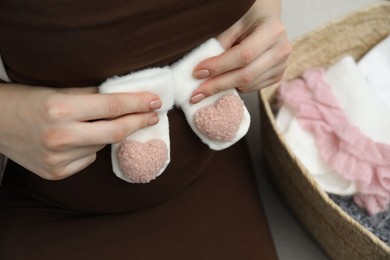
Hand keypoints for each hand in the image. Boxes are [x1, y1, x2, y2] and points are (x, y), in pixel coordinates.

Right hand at [0, 83, 160, 179]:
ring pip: (101, 146)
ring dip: (105, 134)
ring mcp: (58, 159)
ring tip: (88, 124)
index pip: (112, 107)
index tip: (155, 101)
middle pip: (115, 132)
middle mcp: (60, 137)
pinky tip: (74, 140)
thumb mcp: (58, 91)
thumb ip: (92, 95)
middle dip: (139, 122)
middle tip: (153, 116)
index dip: (138, 103)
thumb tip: (125, 98)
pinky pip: (88, 159)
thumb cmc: (27, 101)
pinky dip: (89, 148)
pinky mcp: (56, 173)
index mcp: (60, 110)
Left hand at [191, 0, 291, 102]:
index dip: (219, 66)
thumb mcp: (233, 21)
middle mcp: (281, 50)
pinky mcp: (277, 76)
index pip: (244, 55)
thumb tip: (203, 69)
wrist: (266, 18)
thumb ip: (221, 42)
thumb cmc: (247, 16)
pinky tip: (222, 83)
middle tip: (196, 93)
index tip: (198, 72)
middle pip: (246, 75)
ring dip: (223, 89)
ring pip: (248, 85)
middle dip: (218, 85)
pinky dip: (234, 87)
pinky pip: (252, 88)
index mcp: (273, 31)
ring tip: (204, 90)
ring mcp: (281, 65)